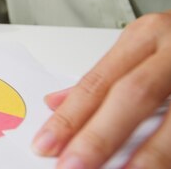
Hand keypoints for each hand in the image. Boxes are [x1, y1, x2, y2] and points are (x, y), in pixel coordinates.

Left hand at [32, 11, 170, 167]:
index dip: (71, 116)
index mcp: (146, 36)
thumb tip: (54, 103)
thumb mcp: (143, 48)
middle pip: (131, 95)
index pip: (98, 81)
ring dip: (146, 156)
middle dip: (99, 136)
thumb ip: (104, 78)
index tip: (45, 144)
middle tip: (70, 167)